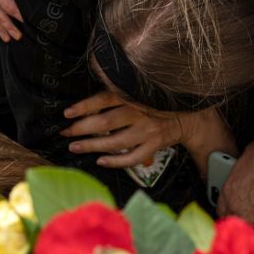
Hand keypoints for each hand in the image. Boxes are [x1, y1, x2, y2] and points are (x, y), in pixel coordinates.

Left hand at [62, 92, 183, 168]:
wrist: (187, 116)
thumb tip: (89, 99)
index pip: (104, 100)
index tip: (66, 113)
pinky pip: (132, 158)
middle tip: (66, 133)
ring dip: (92, 146)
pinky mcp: (154, 146)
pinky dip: (115, 162)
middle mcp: (140, 113)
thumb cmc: (156, 102)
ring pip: (115, 142)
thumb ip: (119, 93)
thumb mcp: (139, 92)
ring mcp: (147, 131)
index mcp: (134, 96)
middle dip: (81, 129)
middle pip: (105, 123)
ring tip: (75, 147)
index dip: (83, 107)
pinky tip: (100, 161)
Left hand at [217, 142, 253, 229]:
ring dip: (250, 228)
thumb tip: (249, 163)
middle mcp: (236, 207)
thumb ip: (244, 167)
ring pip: (246, 230)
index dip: (227, 208)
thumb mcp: (247, 156)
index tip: (232, 209)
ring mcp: (251, 217)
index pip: (221, 208)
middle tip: (244, 218)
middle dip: (236, 220)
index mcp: (229, 191)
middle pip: (231, 221)